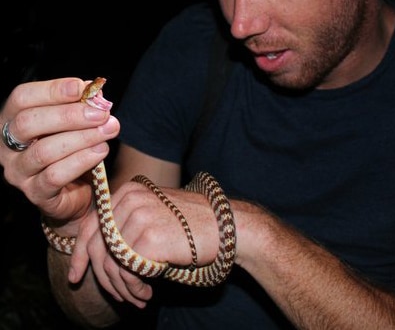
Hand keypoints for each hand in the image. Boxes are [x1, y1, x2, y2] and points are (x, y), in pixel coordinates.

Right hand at [0, 77, 119, 232]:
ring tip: (107, 131)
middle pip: (28, 123)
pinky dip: (82, 160)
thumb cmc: (72, 148)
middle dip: (69, 115)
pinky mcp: (36, 193)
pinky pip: (55, 176)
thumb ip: (82, 106)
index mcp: (12, 120)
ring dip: (81, 138)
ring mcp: (19, 172)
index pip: (22, 98)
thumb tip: (96, 93)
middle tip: (101, 113)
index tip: (82, 87)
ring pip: (44, 151)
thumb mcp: (75, 123)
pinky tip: (101, 151)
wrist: (76, 189)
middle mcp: (8, 146)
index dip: (52, 90)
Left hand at [70, 180, 219, 306]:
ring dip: (122, 288)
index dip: (79, 253)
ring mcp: (139, 216)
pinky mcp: (148, 237)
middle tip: (118, 295)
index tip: (77, 274)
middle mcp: (130, 199)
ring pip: (110, 263)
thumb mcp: (155, 214)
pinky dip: (134, 289)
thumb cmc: (191, 223)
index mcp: (129, 190)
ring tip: (137, 297)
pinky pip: (127, 272)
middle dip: (102, 277)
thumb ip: (126, 224)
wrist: (224, 226)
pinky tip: (147, 293)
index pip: (92, 224)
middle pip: (96, 245)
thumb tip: (94, 253)